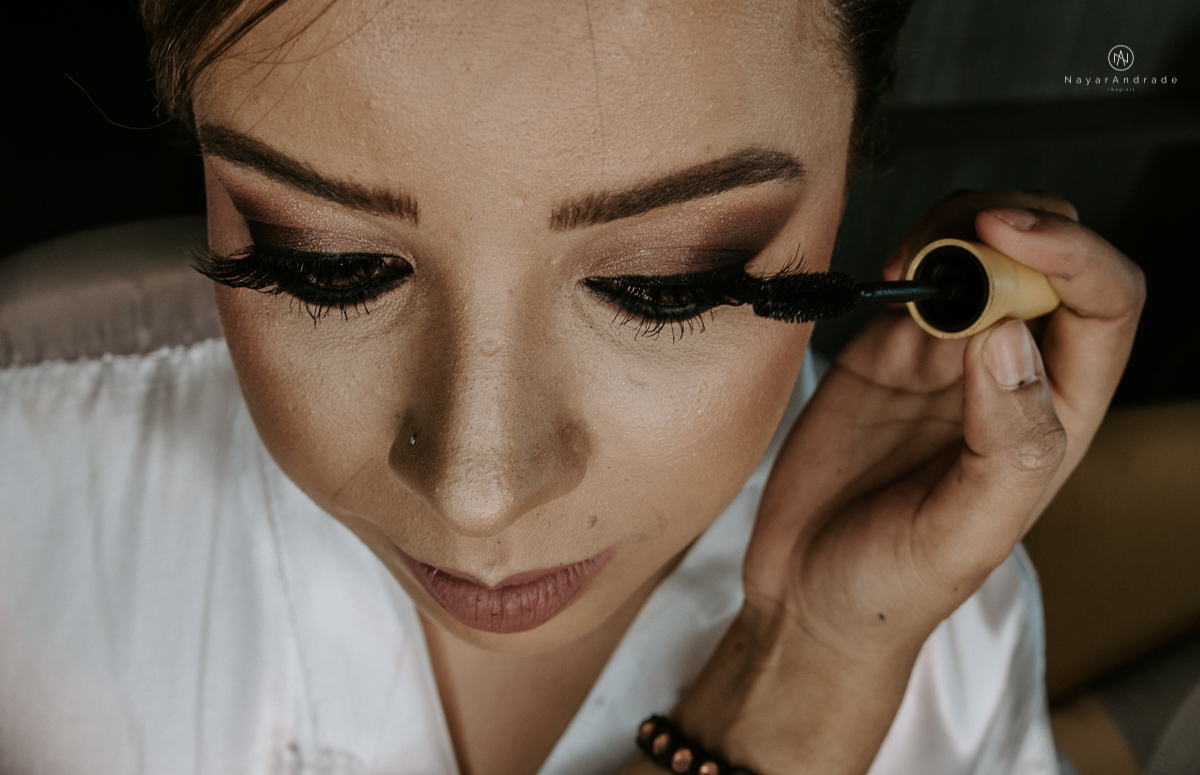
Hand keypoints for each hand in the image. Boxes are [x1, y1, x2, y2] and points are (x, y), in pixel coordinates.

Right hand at [670, 190, 1144, 774]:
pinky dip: (910, 247)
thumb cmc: (891, 586)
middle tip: (959, 241)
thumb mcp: (961, 536)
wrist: (805, 593)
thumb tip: (1009, 337)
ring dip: (959, 227)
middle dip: (1018, 226)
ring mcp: (947, 358)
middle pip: (1053, 262)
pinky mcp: (887, 348)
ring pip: (985, 251)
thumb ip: (1005, 444)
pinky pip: (917, 271)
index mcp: (1054, 422)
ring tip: (914, 259)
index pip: (1105, 308)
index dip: (1073, 255)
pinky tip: (889, 270)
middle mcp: (1011, 378)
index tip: (1007, 236)